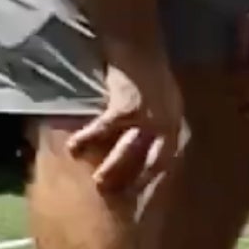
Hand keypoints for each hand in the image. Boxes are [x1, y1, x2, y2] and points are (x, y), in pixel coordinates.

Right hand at [66, 57, 185, 195]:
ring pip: (128, 149)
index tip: (150, 201)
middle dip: (140, 182)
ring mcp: (148, 116)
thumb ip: (161, 121)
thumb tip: (150, 142)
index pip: (170, 159)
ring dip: (114, 168)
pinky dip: (89, 138)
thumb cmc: (148, 72)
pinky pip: (105, 128)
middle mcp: (166, 124)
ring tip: (100, 183)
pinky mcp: (126, 106)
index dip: (159, 181)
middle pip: (154, 161)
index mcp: (175, 124)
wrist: (139, 46)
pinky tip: (74, 148)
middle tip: (127, 202)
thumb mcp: (165, 98)